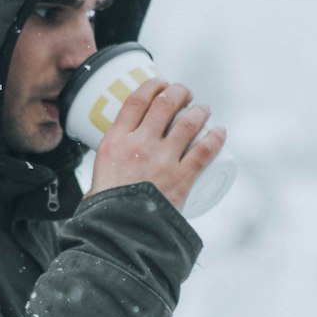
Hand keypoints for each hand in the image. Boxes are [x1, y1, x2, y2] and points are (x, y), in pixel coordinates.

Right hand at [86, 78, 226, 212]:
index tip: (161, 83)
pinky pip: (204, 151)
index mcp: (116, 141)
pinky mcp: (182, 178)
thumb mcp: (96, 181)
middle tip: (185, 93)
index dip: (152, 85)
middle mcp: (140, 144)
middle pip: (165, 104)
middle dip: (179, 92)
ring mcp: (163, 160)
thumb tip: (105, 180)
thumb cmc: (104, 212)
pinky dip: (216, 138)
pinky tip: (221, 131)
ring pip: (188, 123)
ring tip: (204, 108)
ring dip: (200, 110)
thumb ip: (105, 174)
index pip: (137, 100)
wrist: (120, 234)